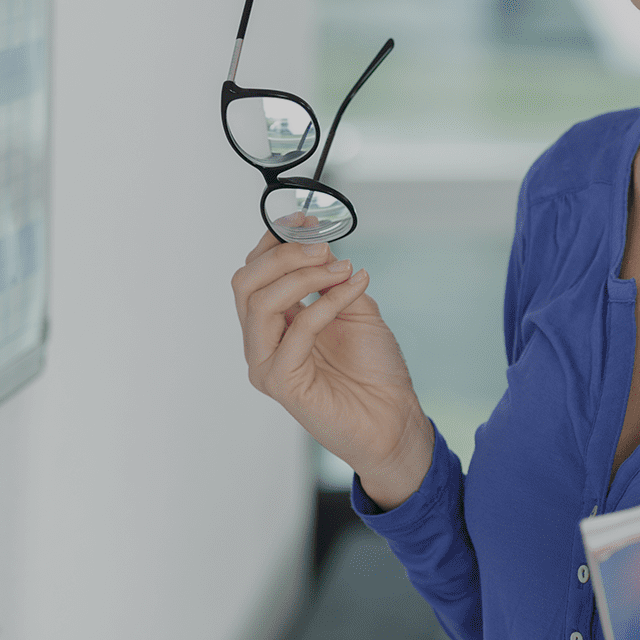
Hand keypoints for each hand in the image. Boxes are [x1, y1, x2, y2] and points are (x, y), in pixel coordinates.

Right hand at [231, 222, 433, 507]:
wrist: (393, 419)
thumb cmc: (374, 371)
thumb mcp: (356, 309)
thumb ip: (332, 280)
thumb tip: (321, 246)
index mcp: (275, 324)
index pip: (254, 272)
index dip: (274, 241)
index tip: (306, 219)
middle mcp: (262, 342)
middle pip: (246, 283)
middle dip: (284, 255)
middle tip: (323, 247)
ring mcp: (266, 364)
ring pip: (260, 303)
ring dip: (302, 276)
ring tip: (339, 268)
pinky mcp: (281, 382)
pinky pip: (296, 330)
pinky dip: (325, 302)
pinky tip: (351, 289)